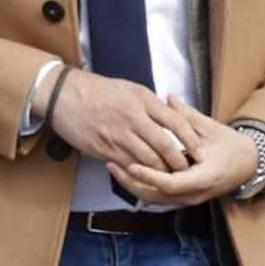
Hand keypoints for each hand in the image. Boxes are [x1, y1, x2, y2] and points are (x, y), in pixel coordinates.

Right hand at [48, 69, 202, 171]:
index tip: (199, 149)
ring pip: (147, 160)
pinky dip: (140, 173)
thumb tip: (170, 116)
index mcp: (142, 100)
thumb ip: (150, 104)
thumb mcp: (129, 88)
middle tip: (187, 169)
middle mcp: (133, 118)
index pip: (176, 121)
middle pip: (164, 145)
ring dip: (161, 171)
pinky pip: (128, 165)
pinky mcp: (105, 149)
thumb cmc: (98, 90)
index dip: (191, 139)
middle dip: (178, 161)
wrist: (65, 96)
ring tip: (170, 177)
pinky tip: (147, 176)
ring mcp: (118, 135)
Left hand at [107, 95, 258, 205]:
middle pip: (157, 196)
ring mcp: (189, 199)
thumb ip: (189, 116)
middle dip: (132, 183)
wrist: (249, 164)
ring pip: (155, 199)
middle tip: (112, 165)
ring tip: (115, 167)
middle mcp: (194, 194)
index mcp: (203, 178)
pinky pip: (159, 196)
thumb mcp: (212, 128)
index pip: (170, 184)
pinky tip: (129, 172)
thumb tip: (170, 97)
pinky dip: (143, 186)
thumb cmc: (232, 146)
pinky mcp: (184, 197)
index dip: (149, 175)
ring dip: (134, 186)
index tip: (131, 164)